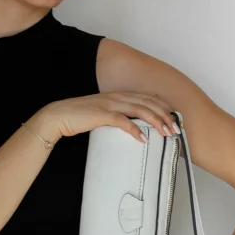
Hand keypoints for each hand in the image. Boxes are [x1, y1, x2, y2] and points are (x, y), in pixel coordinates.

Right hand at [37, 91, 180, 143]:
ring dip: (156, 121)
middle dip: (165, 116)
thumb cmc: (81, 117)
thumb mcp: (104, 114)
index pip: (147, 98)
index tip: (174, 119)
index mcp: (119, 96)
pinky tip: (143, 138)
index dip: (163, 107)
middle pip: (148, 103)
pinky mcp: (101, 114)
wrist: (59, 116)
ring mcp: (109, 104)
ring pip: (140, 110)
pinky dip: (134, 129)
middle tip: (176, 129)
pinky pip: (122, 121)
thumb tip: (134, 128)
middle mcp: (117, 97)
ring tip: (166, 133)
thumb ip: (118, 117)